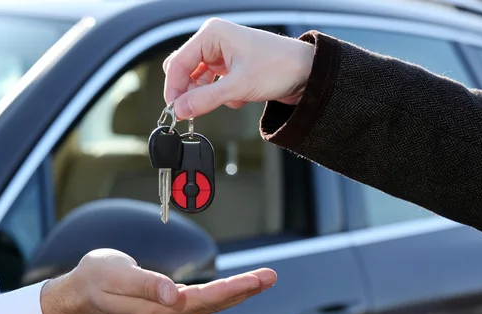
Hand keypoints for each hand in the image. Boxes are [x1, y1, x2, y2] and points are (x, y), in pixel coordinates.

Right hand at [41, 249, 276, 313]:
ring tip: (260, 280)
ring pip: (210, 304)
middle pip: (214, 303)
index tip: (257, 279)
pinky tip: (233, 290)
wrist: (80, 292)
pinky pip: (201, 302)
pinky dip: (221, 294)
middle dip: (245, 290)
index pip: (205, 299)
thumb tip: (174, 295)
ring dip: (238, 293)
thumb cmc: (96, 280)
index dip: (234, 289)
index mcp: (158, 310)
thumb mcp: (117, 276)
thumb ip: (147, 284)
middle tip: (270, 276)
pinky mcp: (165, 308)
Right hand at [163, 18, 314, 119]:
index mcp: (212, 34)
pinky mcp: (231, 68)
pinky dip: (221, 97)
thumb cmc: (280, 67)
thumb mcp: (238, 87)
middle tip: (191, 111)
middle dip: (189, 92)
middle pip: (185, 71)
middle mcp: (215, 41)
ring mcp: (223, 55)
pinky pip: (212, 86)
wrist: (308, 74)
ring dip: (207, 96)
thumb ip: (205, 100)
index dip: (173, 89)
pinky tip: (238, 98)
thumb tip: (179, 110)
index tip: (173, 111)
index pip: (178, 63)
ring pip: (198, 80)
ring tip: (222, 103)